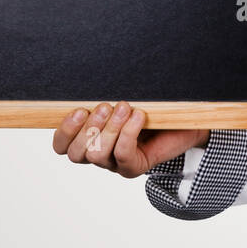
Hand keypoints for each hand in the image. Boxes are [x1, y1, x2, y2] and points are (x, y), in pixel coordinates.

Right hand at [51, 101, 210, 178]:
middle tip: (105, 106)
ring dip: (109, 129)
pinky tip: (139, 116)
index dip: (65, 131)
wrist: (184, 122)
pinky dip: (128, 133)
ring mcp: (117, 164)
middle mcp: (100, 154)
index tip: (78, 110)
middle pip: (77, 154)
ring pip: (97, 156)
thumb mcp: (121, 99)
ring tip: (125, 107)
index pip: (62, 146)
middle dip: (88, 128)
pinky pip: (123, 155)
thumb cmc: (150, 108)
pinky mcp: (136, 167)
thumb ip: (104, 96)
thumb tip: (89, 80)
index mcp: (89, 138)